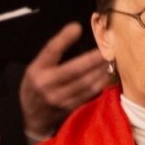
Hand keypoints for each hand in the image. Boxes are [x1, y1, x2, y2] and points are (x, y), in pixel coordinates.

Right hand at [19, 24, 109, 138]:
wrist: (33, 117)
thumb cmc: (35, 86)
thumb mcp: (36, 68)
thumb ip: (52, 55)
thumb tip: (76, 31)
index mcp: (37, 70)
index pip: (51, 51)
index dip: (64, 39)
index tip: (77, 27)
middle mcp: (47, 84)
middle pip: (75, 69)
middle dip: (94, 58)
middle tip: (109, 46)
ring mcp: (60, 98)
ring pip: (86, 82)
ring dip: (101, 70)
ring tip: (111, 58)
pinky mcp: (70, 107)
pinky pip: (89, 93)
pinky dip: (100, 82)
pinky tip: (107, 73)